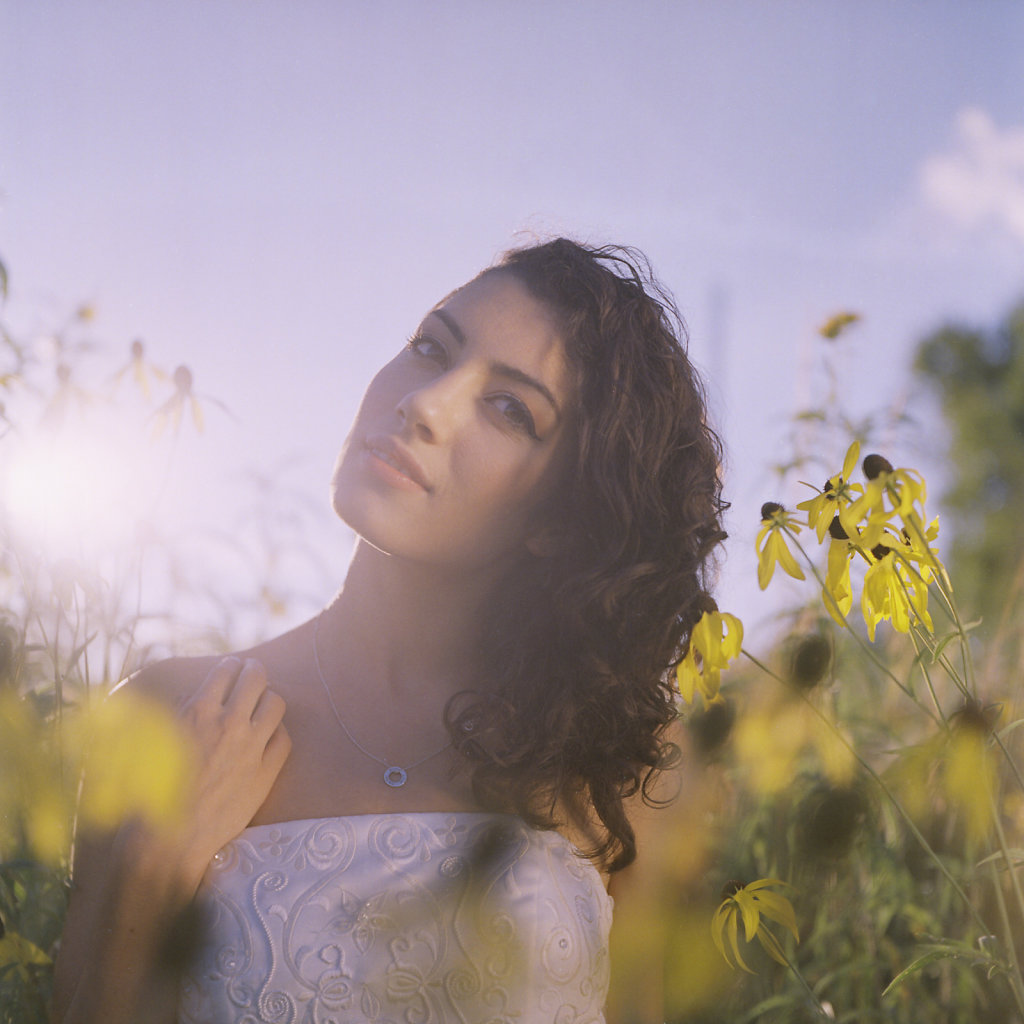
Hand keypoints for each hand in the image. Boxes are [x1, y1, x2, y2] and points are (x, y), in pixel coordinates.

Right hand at [174, 657, 290, 870]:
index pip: (225, 671)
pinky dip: (278, 733)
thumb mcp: (153, 742)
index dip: (232, 666)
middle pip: (256, 679)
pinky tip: (270, 737)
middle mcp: (228, 725)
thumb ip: (176, 715)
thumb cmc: (150, 794)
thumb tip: (191, 696)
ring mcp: (250, 749)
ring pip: (276, 704)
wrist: (167, 841)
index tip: (234, 667)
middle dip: (256, 672)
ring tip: (265, 703)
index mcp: (198, 713)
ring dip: (270, 700)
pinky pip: (284, 739)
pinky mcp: (265, 774)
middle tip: (254, 674)